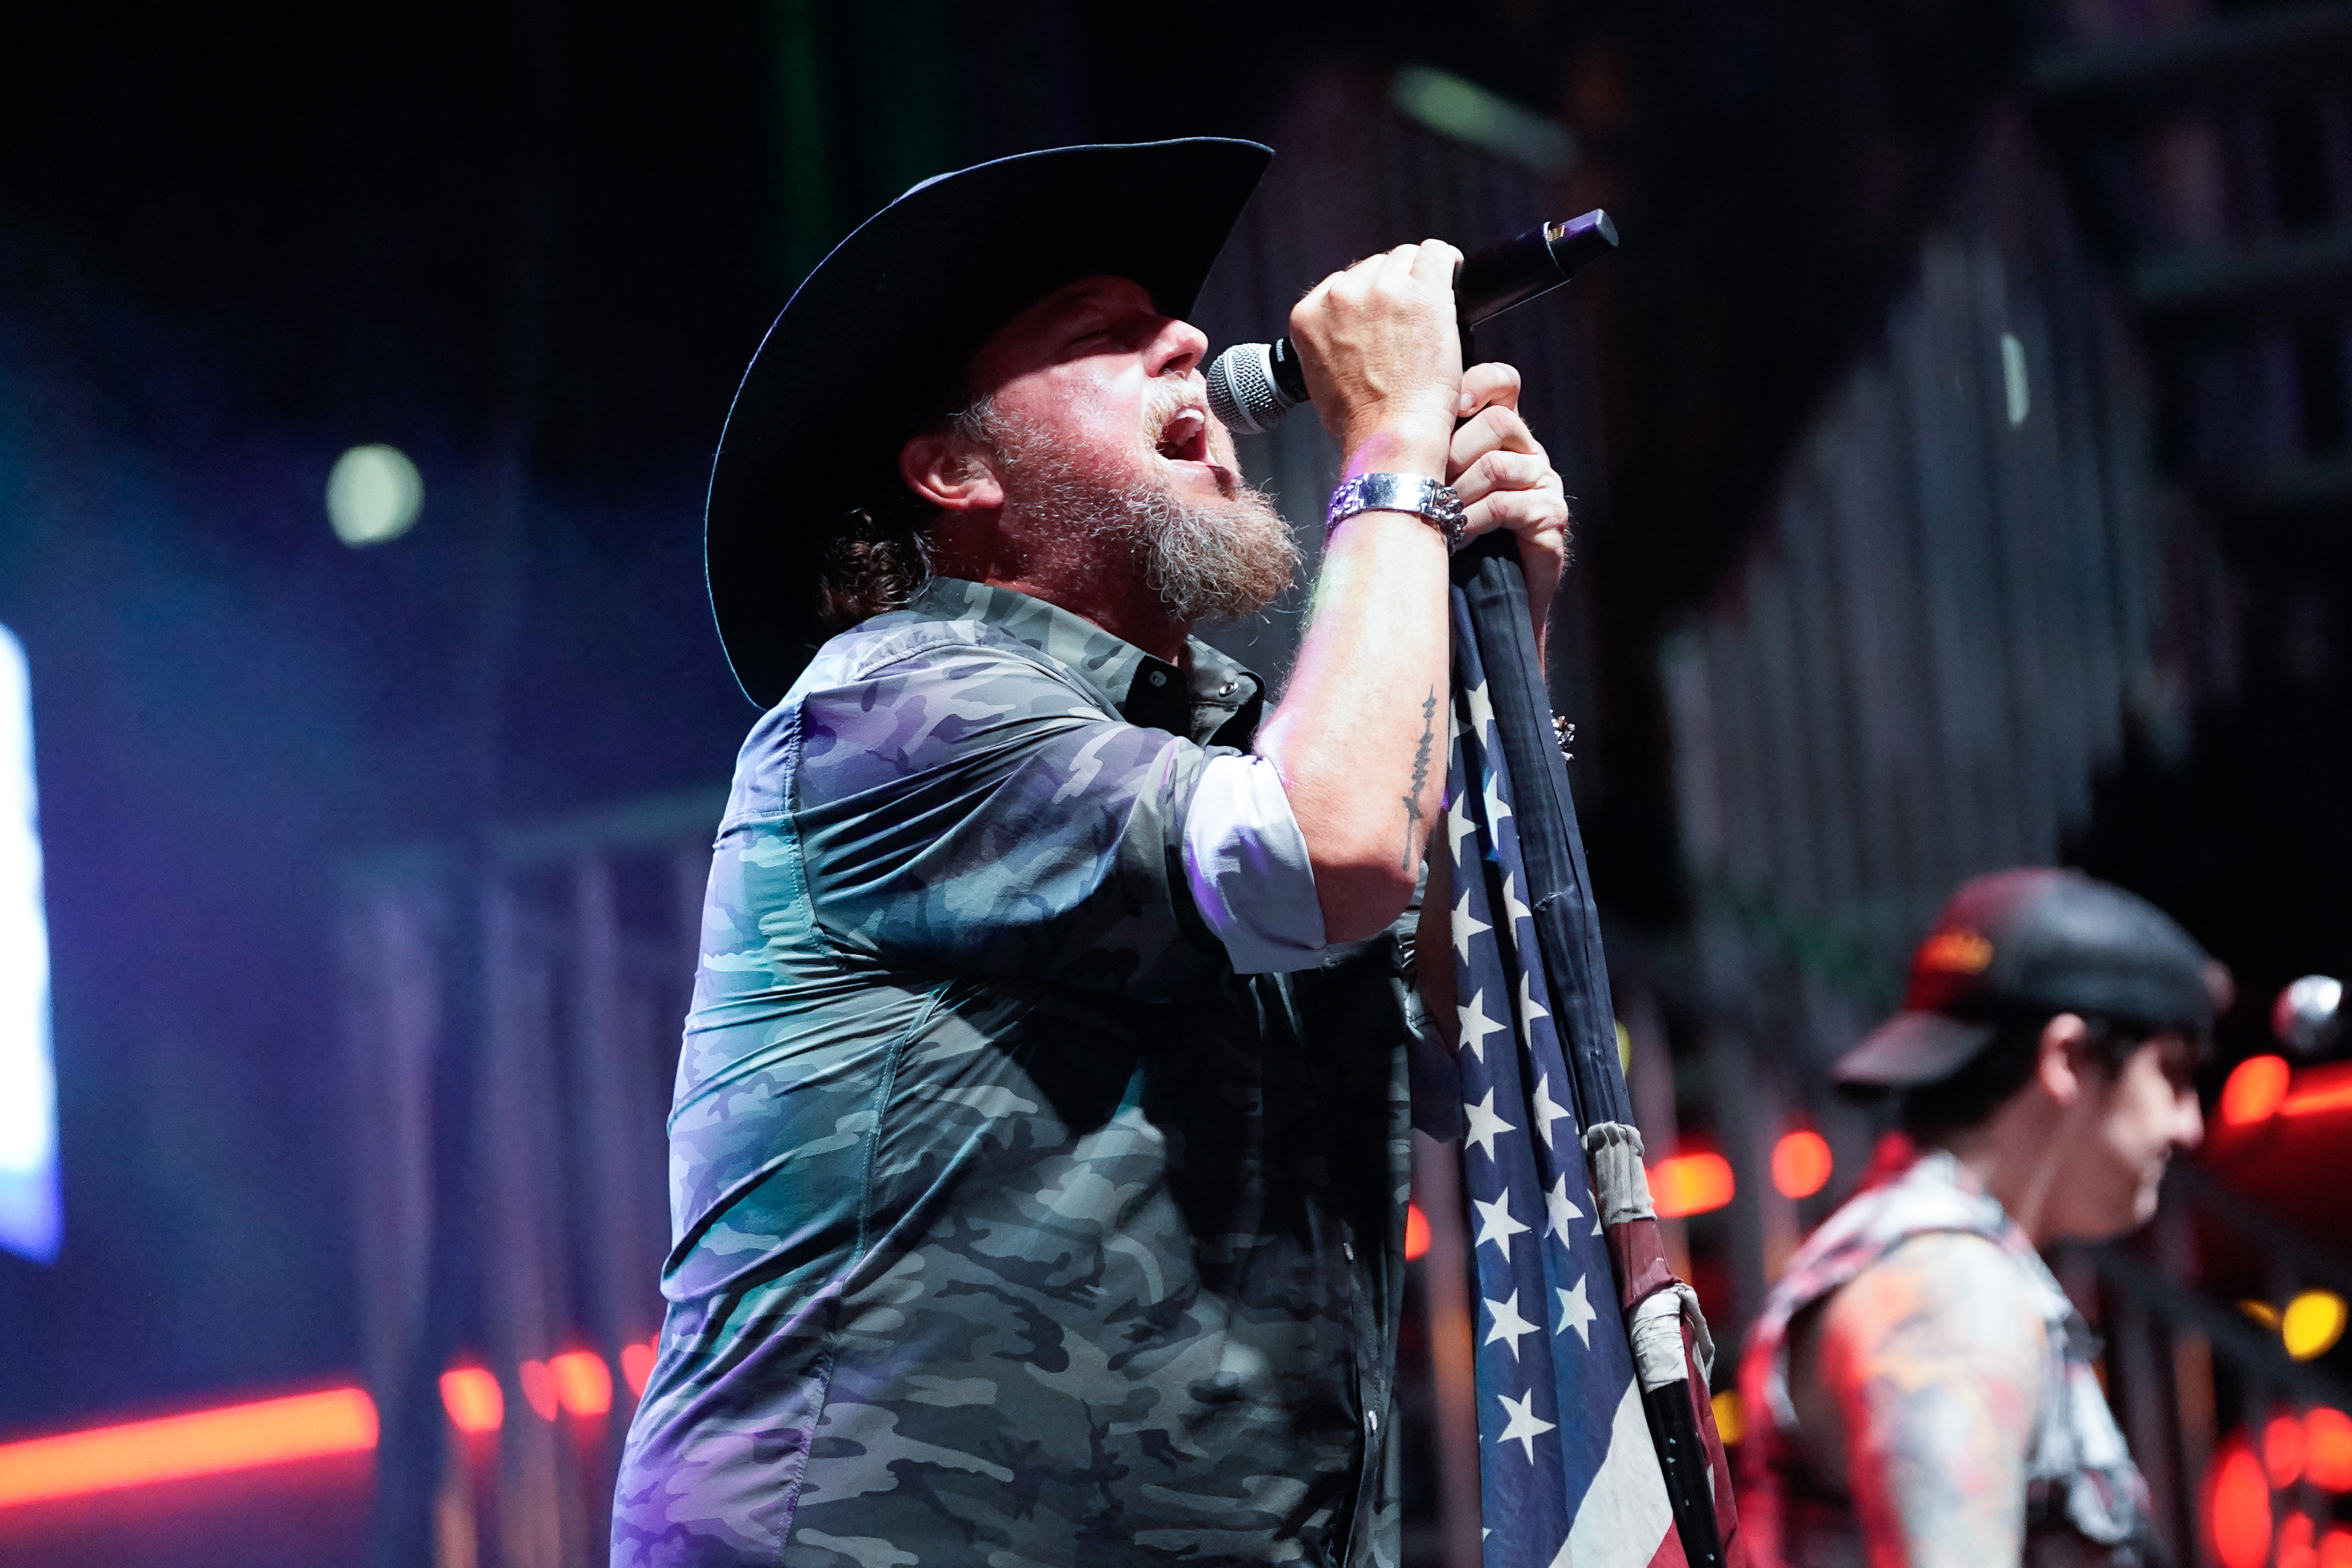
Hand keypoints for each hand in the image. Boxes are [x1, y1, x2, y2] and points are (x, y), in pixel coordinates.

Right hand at [1286, 241, 1464, 479]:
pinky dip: (1449, 264)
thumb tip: (1349, 332)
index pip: (1342, 283)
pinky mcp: (1422, 292)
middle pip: (1376, 267)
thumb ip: (1329, 342)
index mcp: (1308, 315)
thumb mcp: (1321, 378)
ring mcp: (1382, 290)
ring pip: (1408, 258)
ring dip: (1420, 278)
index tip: (1384, 315)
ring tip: (1430, 313)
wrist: (1390, 436)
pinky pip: (1439, 254)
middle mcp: (1340, 296)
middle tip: (1410, 321)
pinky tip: (1453, 281)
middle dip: (1394, 287)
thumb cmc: (1361, 421)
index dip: (1368, 298)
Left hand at [1450, 363, 1568, 641]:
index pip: (1504, 383)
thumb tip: (1377, 422)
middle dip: (1452, 451)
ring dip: (1457, 493)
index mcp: (1503, 437)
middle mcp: (1529, 454)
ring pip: (1499, 464)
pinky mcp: (1552, 519)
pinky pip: (1507, 505)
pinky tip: (1456, 537)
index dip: (1477, 384)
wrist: (1481, 610)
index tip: (1448, 406)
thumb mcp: (1430, 488)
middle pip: (1500, 421)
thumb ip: (1424, 451)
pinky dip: (1473, 521)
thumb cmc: (1449, 546)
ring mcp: (1545, 485)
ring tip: (1436, 516)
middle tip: (1425, 482)